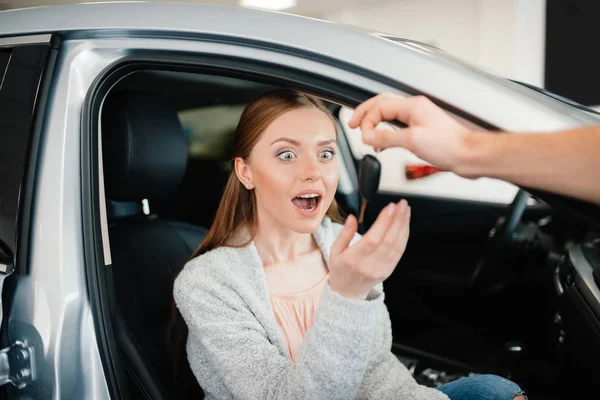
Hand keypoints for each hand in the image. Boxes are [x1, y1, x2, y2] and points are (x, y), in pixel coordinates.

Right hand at [328, 200, 410, 299]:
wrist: (348, 293)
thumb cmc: (341, 270)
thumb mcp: (335, 251)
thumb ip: (344, 233)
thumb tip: (352, 217)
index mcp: (353, 259)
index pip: (373, 239)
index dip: (383, 222)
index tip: (390, 207)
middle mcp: (369, 265)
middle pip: (388, 240)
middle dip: (397, 219)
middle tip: (401, 204)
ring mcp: (380, 269)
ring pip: (396, 245)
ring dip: (403, 226)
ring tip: (405, 211)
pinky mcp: (389, 271)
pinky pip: (399, 252)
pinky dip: (404, 236)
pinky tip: (405, 225)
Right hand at [348, 93, 473, 173]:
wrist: (468, 156)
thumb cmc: (449, 146)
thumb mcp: (412, 141)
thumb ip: (387, 137)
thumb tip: (368, 135)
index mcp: (412, 106)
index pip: (380, 106)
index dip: (367, 120)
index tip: (361, 134)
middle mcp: (415, 109)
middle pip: (382, 104)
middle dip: (366, 114)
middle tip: (353, 125)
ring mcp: (418, 119)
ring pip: (389, 114)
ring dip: (375, 123)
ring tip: (366, 135)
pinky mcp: (421, 130)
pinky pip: (397, 126)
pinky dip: (385, 133)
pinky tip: (383, 143)